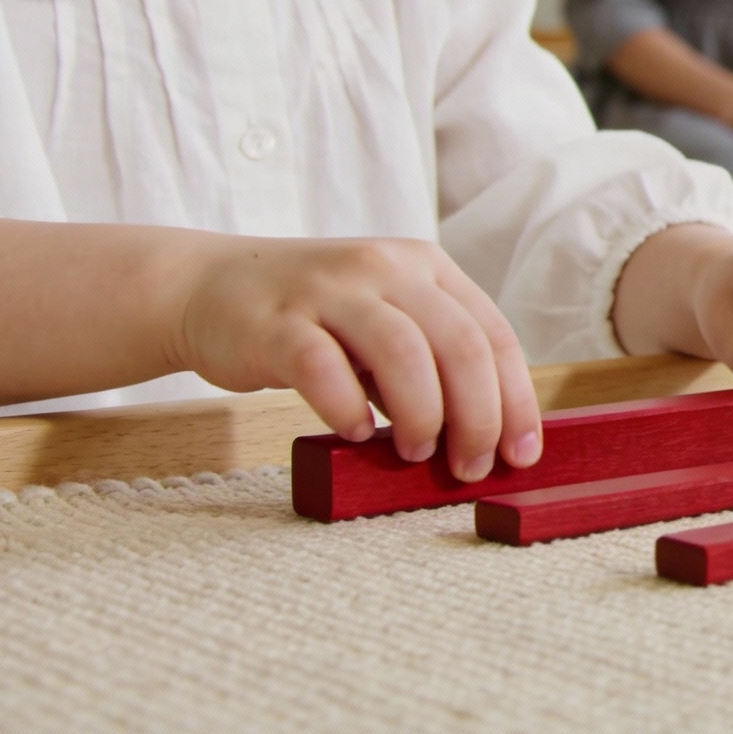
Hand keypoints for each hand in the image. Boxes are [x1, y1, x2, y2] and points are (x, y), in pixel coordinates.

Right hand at [171, 237, 542, 481]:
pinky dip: (347, 408)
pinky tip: (355, 431)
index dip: (516, 399)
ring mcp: (329, 290)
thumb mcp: (385, 325)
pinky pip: (322, 367)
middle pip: (459, 344)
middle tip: (470, 466)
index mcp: (425, 267)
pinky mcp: (275, 322)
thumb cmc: (314, 322)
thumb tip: (484, 439)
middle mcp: (384, 268)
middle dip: (478, 417)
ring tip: (416, 452)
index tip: (522, 453)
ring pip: (403, 351)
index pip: (494, 334)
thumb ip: (430, 365)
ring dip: (422, 413)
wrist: (210, 287)